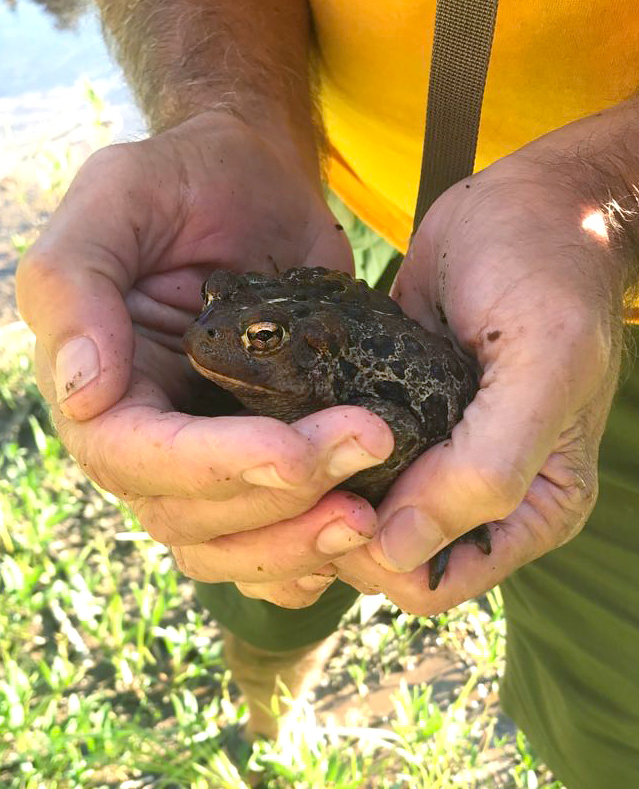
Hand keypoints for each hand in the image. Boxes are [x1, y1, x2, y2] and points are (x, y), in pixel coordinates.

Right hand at [17, 111, 394, 605]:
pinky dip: (300, 562)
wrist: (253, 183)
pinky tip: (349, 544)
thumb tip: (82, 390)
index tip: (295, 450)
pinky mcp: (258, 458)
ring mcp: (203, 457)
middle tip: (367, 449)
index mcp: (100, 386)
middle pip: (188, 515)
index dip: (211, 466)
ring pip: (226, 546)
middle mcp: (146, 436)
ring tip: (367, 515)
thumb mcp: (116, 200)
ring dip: (295, 543)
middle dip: (278, 499)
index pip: (134, 457)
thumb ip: (74, 284)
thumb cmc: (183, 181)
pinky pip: (263, 544)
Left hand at [331, 156, 621, 614]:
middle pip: (386, 559)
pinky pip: (340, 463)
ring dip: (313, 494)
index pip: (436, 582)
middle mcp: (479, 497)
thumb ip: (490, 468)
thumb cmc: (550, 273)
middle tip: (300, 467)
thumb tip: (403, 553)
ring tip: (286, 444)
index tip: (339, 499)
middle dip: (336, 529)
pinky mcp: (391, 418)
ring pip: (354, 514)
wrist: (523, 204)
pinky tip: (283, 428)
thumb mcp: (543, 366)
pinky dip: (309, 457)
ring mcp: (430, 459)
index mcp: (530, 508)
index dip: (379, 560)